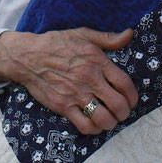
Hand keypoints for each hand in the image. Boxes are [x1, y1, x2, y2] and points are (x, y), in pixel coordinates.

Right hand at [0, 27, 136, 134]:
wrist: (29, 56)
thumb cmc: (56, 44)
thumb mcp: (83, 34)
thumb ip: (108, 38)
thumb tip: (129, 34)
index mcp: (97, 61)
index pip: (124, 84)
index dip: (133, 96)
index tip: (132, 100)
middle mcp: (88, 79)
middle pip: (117, 104)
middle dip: (124, 112)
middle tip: (122, 112)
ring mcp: (75, 94)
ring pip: (103, 118)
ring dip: (111, 122)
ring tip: (110, 120)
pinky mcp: (63, 105)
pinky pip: (84, 125)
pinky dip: (94, 128)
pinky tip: (94, 124)